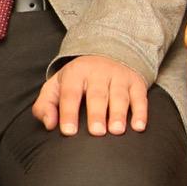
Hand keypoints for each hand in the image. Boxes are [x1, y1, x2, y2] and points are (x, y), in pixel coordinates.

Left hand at [33, 55, 151, 136]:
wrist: (107, 52)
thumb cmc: (77, 79)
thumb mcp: (56, 85)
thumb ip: (45, 105)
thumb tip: (49, 124)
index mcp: (76, 73)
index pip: (70, 94)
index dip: (68, 113)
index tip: (68, 132)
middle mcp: (99, 72)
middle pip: (97, 95)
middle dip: (97, 113)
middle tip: (97, 132)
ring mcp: (120, 76)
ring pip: (120, 96)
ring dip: (119, 113)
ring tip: (116, 131)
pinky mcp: (136, 82)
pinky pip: (140, 97)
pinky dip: (141, 112)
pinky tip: (139, 126)